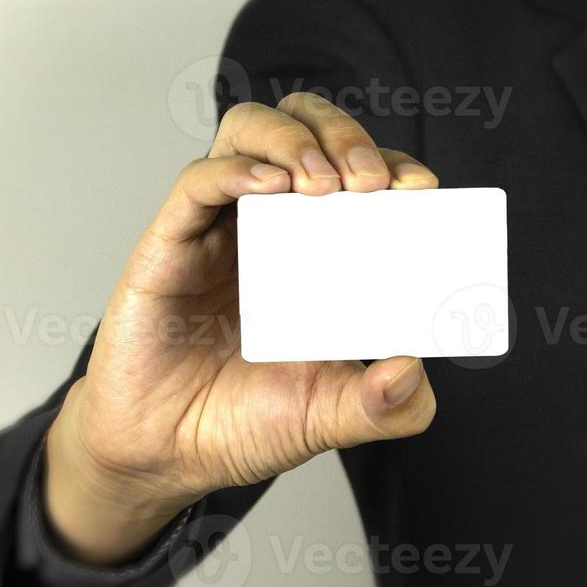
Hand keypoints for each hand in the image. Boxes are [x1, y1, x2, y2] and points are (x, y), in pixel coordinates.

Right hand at [45, 93, 439, 564]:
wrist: (167, 457)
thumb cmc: (241, 424)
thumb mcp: (332, 418)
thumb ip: (385, 407)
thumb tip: (413, 371)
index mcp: (313, 249)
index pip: (356, 172)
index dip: (392, 165)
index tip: (420, 190)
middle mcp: (266, 225)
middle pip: (304, 129)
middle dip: (344, 136)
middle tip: (370, 182)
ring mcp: (216, 228)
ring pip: (248, 131)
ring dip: (292, 139)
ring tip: (323, 181)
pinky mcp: (170, 242)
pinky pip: (198, 181)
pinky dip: (236, 169)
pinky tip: (270, 185)